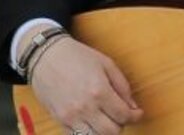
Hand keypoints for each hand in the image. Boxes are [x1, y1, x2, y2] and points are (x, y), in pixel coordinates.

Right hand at [29, 35, 143, 134]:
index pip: (124, 115)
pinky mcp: (59, 120)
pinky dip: (88, 133)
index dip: (135, 116)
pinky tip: (92, 123)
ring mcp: (70, 116)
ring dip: (104, 132)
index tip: (137, 113)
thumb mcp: (107, 64)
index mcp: (99, 91)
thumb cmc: (77, 56)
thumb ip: (122, 86)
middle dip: (121, 125)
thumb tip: (133, 106)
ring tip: (107, 120)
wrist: (46, 55)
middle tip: (122, 116)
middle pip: (111, 132)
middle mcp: (85, 107)